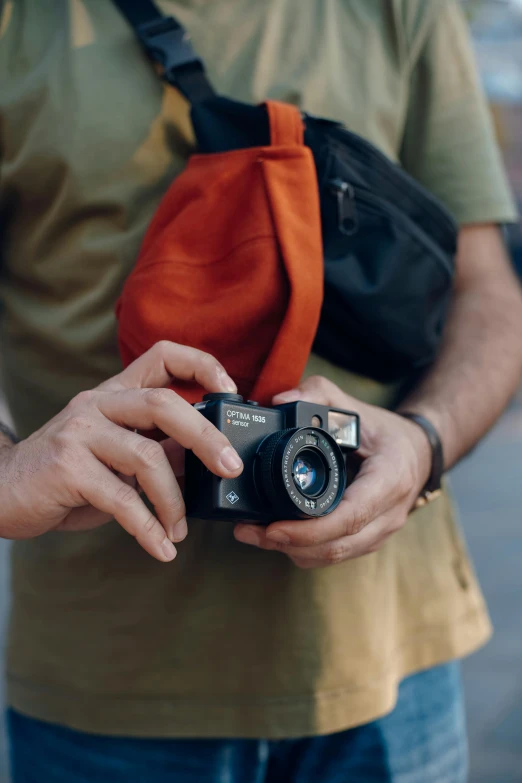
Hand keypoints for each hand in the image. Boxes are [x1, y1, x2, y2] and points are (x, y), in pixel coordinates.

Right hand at [0, 341, 242, 561]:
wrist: (2, 492)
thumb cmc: (67, 475)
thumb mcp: (116, 456)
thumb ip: (156, 450)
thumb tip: (206, 461)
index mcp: (114, 395)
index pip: (161, 357)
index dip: (201, 365)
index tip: (231, 390)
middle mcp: (97, 404)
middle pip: (164, 403)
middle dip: (205, 437)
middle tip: (230, 468)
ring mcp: (79, 432)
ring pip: (147, 457)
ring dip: (174, 501)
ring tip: (180, 530)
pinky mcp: (67, 467)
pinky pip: (122, 499)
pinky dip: (148, 528)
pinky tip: (161, 547)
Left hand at [234, 375, 431, 568]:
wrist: (418, 453)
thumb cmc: (385, 431)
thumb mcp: (355, 406)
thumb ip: (318, 394)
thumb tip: (279, 400)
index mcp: (390, 479)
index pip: (351, 516)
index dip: (310, 529)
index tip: (274, 528)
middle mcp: (389, 513)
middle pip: (337, 545)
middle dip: (289, 544)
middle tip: (249, 532)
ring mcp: (381, 532)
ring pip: (334, 555)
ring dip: (293, 551)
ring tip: (254, 535)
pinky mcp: (369, 540)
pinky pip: (335, 555)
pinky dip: (305, 551)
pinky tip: (278, 538)